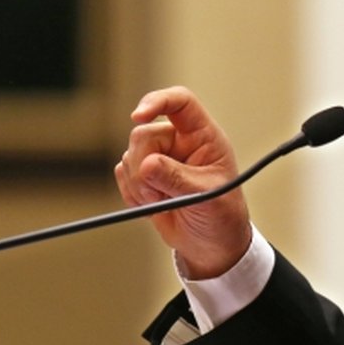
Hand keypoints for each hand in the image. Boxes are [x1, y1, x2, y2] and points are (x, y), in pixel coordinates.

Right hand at [114, 86, 251, 278]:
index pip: (180, 102)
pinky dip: (132, 195)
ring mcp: (159, 157)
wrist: (211, 243)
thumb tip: (147, 166)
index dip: (157, 101)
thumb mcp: (208, 197)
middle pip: (142, 136)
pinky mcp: (142, 175)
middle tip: (161, 196)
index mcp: (203, 136)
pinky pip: (121, 175)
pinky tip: (155, 206)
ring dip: (140, 187)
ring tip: (166, 203)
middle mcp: (179, 141)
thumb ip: (178, 179)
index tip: (137, 117)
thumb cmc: (222, 214)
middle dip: (144, 169)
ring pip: (129, 157)